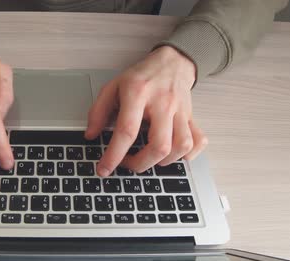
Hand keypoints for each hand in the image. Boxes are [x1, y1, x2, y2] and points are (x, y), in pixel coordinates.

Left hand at [85, 46, 207, 176]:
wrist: (172, 62)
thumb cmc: (141, 77)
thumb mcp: (112, 87)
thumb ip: (98, 111)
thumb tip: (90, 135)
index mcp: (138, 94)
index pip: (126, 131)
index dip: (114, 155)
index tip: (104, 169)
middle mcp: (162, 104)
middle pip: (159, 145)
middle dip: (141, 164)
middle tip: (128, 164)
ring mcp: (180, 111)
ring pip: (181, 146)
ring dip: (164, 162)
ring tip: (149, 159)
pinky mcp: (192, 117)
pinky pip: (198, 141)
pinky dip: (188, 155)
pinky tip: (173, 155)